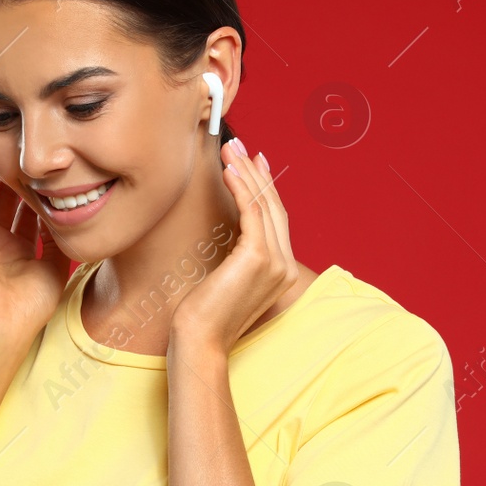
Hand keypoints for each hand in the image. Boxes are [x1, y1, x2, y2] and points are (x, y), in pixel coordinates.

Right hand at [0, 152, 70, 343]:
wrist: (3, 324)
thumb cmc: (29, 306)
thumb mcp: (54, 267)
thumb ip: (55, 239)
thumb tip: (62, 212)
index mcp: (18, 251)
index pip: (26, 212)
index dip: (36, 192)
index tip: (50, 170)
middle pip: (4, 200)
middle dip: (15, 177)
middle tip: (26, 152)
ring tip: (0, 148)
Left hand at [171, 138, 299, 354]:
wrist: (200, 341)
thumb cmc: (204, 315)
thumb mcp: (227, 278)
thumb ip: (238, 255)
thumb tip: (233, 226)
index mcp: (283, 270)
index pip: (276, 217)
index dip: (265, 185)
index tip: (252, 160)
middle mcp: (285, 265)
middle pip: (273, 206)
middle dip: (255, 171)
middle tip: (237, 144)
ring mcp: (276, 262)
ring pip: (264, 205)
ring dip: (246, 172)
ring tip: (229, 149)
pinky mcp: (258, 258)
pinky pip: (251, 212)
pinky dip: (241, 187)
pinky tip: (229, 170)